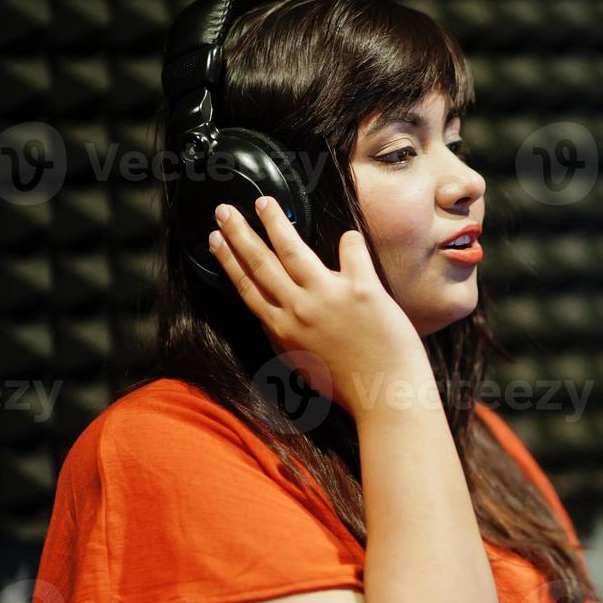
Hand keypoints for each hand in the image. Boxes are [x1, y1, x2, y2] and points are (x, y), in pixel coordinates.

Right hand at [207, 197, 425, 417]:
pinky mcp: (362, 291)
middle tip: (224, 209)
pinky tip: (347, 233)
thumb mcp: (304, 366)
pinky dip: (350, 242)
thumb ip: (288, 339)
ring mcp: (329, 298)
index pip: (248, 287)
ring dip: (275, 223)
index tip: (216, 240)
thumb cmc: (349, 388)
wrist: (387, 399)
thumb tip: (276, 320)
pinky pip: (353, 253)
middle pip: (261, 263)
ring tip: (263, 203)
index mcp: (283, 329)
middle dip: (239, 233)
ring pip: (293, 250)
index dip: (229, 260)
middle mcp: (299, 310)